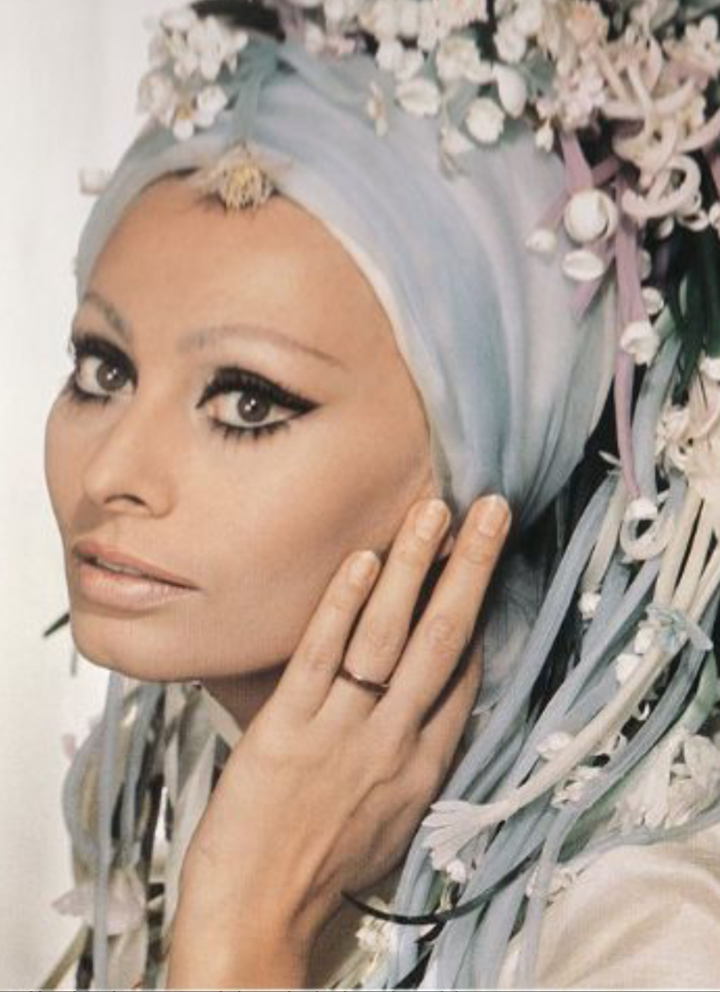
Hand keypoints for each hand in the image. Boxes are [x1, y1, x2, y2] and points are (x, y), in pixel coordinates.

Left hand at [167, 494, 510, 988]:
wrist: (257, 919)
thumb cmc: (318, 870)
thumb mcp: (388, 822)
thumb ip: (409, 762)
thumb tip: (423, 713)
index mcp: (423, 768)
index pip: (464, 676)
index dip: (479, 612)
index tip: (484, 562)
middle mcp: (394, 741)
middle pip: (445, 640)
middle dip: (472, 569)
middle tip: (492, 511)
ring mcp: (342, 731)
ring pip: (390, 635)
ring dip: (415, 567)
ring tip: (434, 510)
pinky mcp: (287, 728)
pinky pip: (323, 654)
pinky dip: (344, 604)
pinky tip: (363, 560)